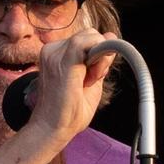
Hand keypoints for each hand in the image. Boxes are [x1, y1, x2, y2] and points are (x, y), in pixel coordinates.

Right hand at [25, 28, 117, 143]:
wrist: (52, 129)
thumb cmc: (69, 111)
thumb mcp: (90, 79)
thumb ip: (100, 59)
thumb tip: (111, 35)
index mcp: (56, 54)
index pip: (85, 38)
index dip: (97, 54)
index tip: (92, 77)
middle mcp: (52, 50)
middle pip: (89, 34)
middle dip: (100, 53)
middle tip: (92, 79)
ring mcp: (54, 54)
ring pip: (91, 35)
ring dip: (100, 57)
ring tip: (89, 80)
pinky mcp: (62, 61)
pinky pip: (88, 41)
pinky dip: (99, 57)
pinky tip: (93, 77)